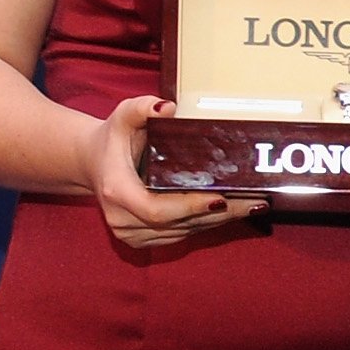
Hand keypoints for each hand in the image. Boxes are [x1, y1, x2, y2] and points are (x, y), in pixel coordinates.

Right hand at [85, 96, 265, 248]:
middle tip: (256, 200)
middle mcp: (122, 219)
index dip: (191, 208)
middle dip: (221, 213)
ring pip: (184, 233)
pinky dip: (207, 224)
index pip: (158, 210)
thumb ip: (142, 108)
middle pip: (179, 224)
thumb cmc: (113, 139)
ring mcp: (131, 234)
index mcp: (117, 191)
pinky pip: (181, 236)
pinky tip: (233, 212)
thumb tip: (168, 107)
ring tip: (253, 204)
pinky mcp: (142, 241)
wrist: (93, 163)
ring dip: (220, 221)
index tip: (223, 198)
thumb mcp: (123, 117)